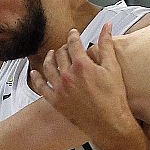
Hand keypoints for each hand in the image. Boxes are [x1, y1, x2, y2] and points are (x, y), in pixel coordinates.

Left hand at [29, 25, 136, 147]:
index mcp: (81, 65)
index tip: (74, 34)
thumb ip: (107, 45)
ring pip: (48, 67)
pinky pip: (41, 87)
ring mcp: (60, 89)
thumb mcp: (113, 68)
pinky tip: (34, 73)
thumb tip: (106, 26)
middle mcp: (67, 75)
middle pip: (60, 54)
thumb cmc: (114, 97)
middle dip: (64, 48)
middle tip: (67, 47)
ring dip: (49, 58)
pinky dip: (36, 78)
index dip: (73, 36)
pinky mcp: (56, 101)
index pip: (73, 43)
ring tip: (51, 55)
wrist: (110, 123)